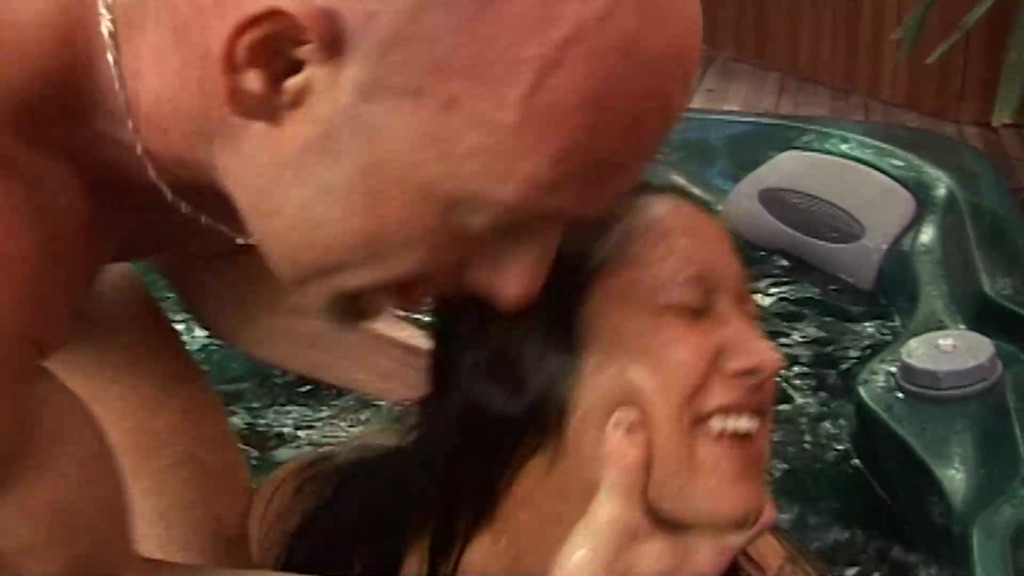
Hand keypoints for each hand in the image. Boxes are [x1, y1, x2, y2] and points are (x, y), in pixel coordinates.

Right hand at [550, 407, 774, 575]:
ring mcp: (675, 562)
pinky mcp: (648, 562)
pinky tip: (642, 482)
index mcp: (710, 550)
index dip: (758, 479)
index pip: (758, 515)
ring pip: (696, 519)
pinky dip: (663, 502)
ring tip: (675, 450)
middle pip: (726, 512)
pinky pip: (668, 525)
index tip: (747, 444)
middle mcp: (701, 558)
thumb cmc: (609, 574)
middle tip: (706, 435)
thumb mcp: (615, 519)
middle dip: (719, 475)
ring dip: (689, 489)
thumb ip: (626, 470)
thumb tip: (630, 415)